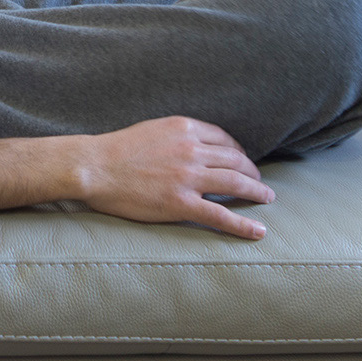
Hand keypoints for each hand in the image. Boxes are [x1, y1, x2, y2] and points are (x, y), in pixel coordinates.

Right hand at [75, 116, 273, 239]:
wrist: (94, 167)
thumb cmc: (117, 149)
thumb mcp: (152, 129)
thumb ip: (177, 134)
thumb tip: (195, 142)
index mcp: (184, 129)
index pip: (224, 139)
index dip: (239, 151)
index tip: (243, 160)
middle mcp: (191, 150)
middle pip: (235, 160)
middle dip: (252, 171)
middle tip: (260, 181)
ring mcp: (188, 178)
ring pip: (236, 183)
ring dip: (257, 192)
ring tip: (267, 198)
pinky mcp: (181, 203)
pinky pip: (221, 215)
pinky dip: (244, 224)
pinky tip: (258, 230)